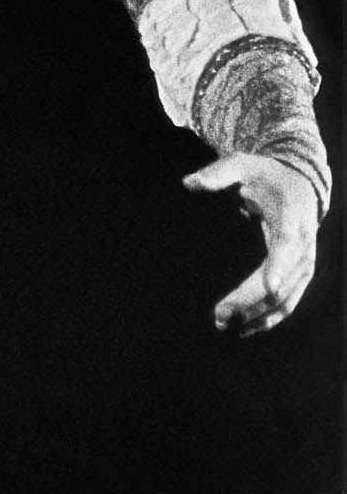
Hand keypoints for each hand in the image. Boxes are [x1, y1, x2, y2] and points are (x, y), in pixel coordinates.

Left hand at [183, 152, 318, 336]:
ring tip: (225, 325)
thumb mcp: (241, 164)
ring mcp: (304, 265)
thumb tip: (188, 182)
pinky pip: (287, 304)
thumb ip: (217, 173)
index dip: (280, 266)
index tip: (270, 286)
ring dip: (257, 316)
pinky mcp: (299, 277)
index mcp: (292, 219)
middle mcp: (303, 247)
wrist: (299, 186)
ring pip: (285, 300)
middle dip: (252, 300)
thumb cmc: (264, 175)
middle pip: (281, 282)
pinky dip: (268, 318)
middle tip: (219, 314)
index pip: (287, 245)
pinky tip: (245, 329)